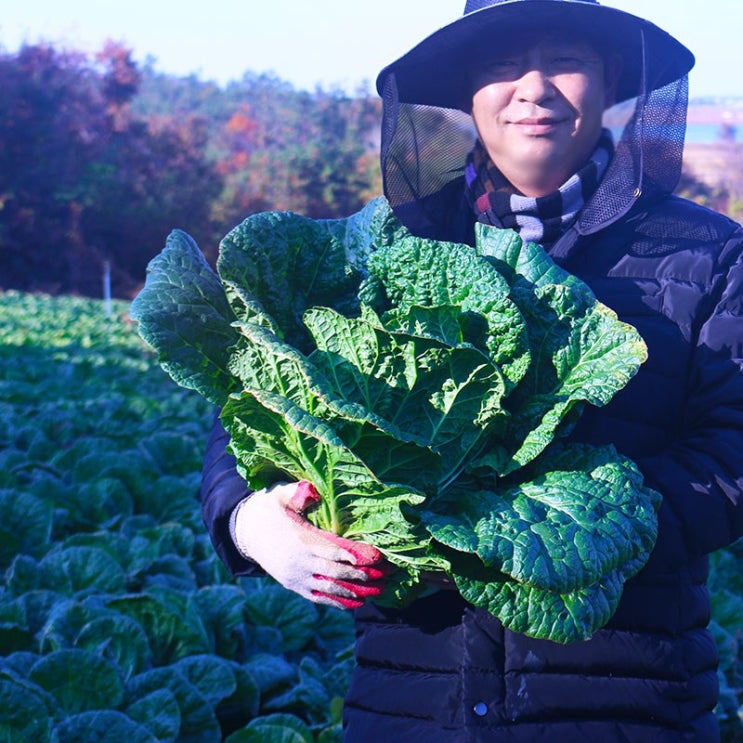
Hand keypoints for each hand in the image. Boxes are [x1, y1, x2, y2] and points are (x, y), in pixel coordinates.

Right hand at [231, 480, 387, 608]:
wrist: (245, 531)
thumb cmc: (268, 508)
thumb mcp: (279, 495)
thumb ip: (296, 493)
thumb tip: (311, 491)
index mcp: (300, 539)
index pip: (333, 548)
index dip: (357, 554)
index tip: (378, 557)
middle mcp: (299, 562)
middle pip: (336, 571)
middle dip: (363, 575)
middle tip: (388, 575)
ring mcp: (295, 576)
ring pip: (330, 588)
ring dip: (356, 592)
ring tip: (379, 592)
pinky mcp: (293, 585)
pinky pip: (318, 597)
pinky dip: (338, 602)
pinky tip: (357, 603)